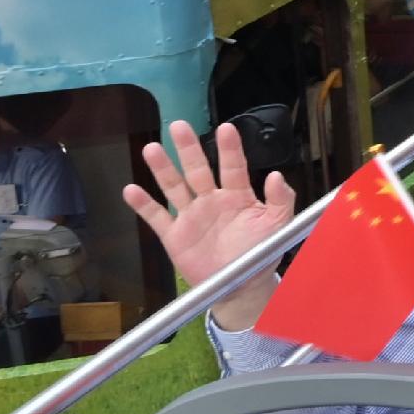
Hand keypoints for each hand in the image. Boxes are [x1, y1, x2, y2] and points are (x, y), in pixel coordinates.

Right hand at [125, 121, 299, 322]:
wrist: (241, 288)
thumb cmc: (260, 253)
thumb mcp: (278, 226)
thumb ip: (281, 200)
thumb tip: (277, 175)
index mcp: (237, 195)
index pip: (233, 167)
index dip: (229, 149)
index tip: (226, 129)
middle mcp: (211, 200)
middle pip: (197, 170)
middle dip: (188, 149)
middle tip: (179, 126)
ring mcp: (191, 216)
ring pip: (174, 187)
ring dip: (162, 169)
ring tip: (152, 149)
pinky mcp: (175, 235)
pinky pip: (156, 217)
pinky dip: (143, 204)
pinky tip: (131, 189)